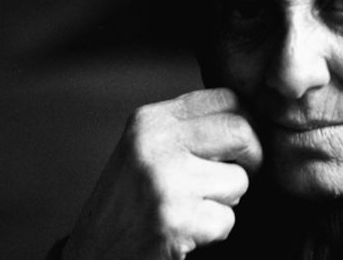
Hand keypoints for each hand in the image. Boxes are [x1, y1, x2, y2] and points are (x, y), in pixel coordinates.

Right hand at [62, 88, 262, 259]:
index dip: (245, 124)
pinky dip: (214, 232)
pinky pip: (227, 220)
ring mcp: (165, 180)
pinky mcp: (174, 219)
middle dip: (251, 158)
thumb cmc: (130, 202)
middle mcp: (156, 143)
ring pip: (239, 180)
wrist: (91, 255)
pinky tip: (185, 232)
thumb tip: (250, 118)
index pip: (227, 99)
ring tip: (193, 208)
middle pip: (241, 132)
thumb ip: (190, 128)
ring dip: (226, 202)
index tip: (238, 147)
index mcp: (151, 120)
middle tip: (233, 178)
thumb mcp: (148, 148)